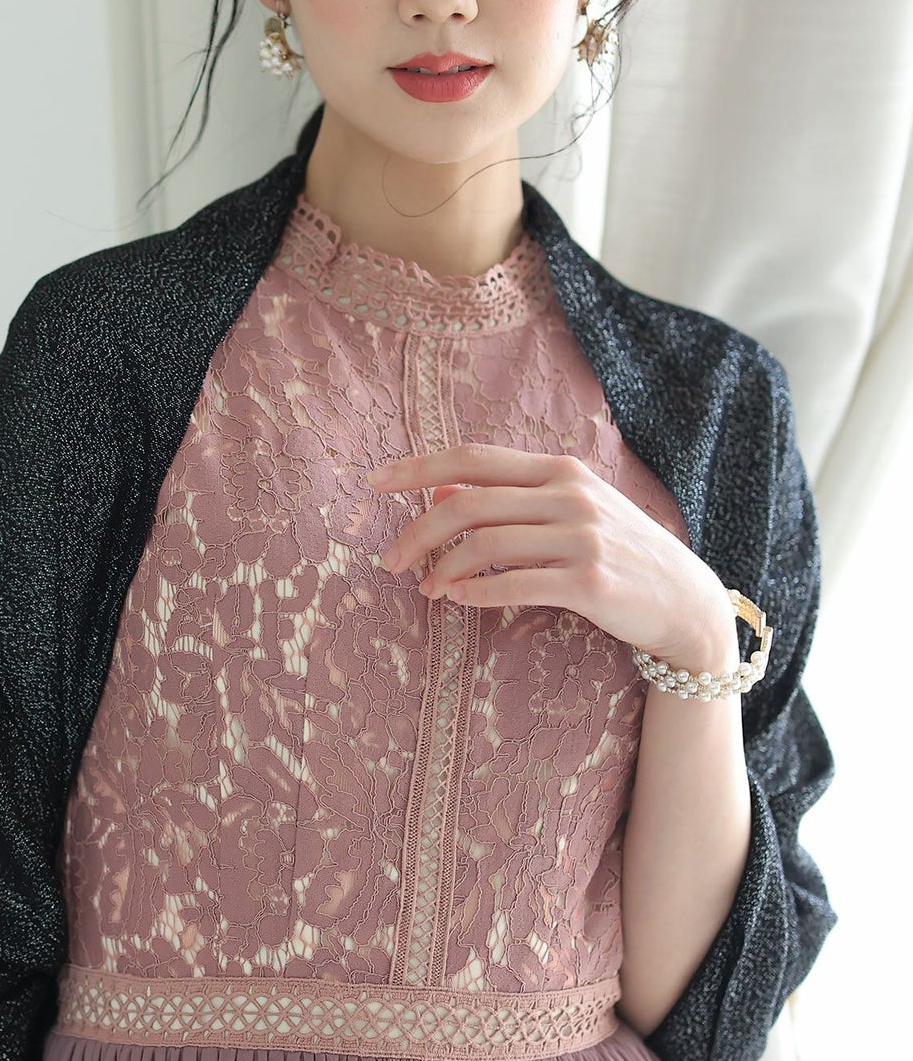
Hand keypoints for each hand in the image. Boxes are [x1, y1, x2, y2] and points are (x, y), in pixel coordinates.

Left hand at [366, 443, 733, 669]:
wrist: (686, 602)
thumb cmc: (618, 554)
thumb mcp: (568, 512)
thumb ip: (509, 497)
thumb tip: (441, 488)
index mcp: (559, 470)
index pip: (473, 458)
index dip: (418, 467)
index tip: (374, 482)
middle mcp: (570, 495)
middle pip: (468, 503)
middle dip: (416, 531)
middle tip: (390, 561)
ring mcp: (582, 537)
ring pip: (484, 545)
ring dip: (441, 569)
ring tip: (425, 589)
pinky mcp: (590, 581)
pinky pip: (514, 584)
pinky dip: (474, 593)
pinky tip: (456, 601)